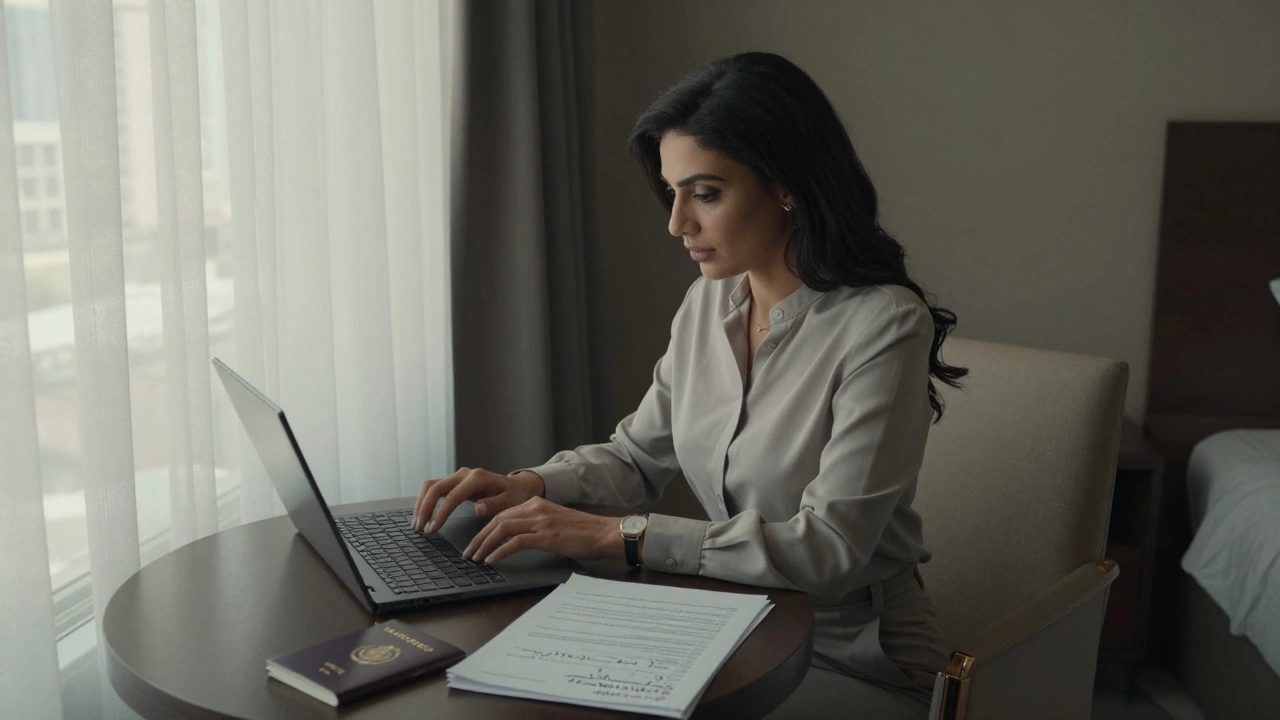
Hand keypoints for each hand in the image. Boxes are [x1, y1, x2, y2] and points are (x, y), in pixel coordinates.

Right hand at [411, 467, 544, 532]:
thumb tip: (477, 508)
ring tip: (417, 523)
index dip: (440, 513)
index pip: (452, 496)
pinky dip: (426, 501)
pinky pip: (435, 488)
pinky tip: (423, 515)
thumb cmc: (515, 495)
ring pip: (431, 486)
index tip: (432, 529)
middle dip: (424, 508)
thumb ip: (494, 504)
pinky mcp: (455, 482)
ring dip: (421, 504)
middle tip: (419, 528)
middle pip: (435, 487)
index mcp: (477, 478)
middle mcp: (465, 474)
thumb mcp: (510, 501)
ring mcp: (458, 477)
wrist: (518, 487)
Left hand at [462, 497, 620, 564]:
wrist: (605, 533)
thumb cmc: (584, 532)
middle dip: (479, 538)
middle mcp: (536, 508)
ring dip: (485, 544)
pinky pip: (515, 542)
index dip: (485, 529)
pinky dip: (500, 551)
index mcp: (537, 503)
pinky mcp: (546, 536)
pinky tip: (492, 560)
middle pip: (497, 520)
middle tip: (468, 553)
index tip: (476, 543)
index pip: (503, 515)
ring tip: (475, 558)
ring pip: (502, 529)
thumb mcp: (555, 523)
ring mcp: (541, 521)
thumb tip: (515, 540)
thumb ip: (535, 526)